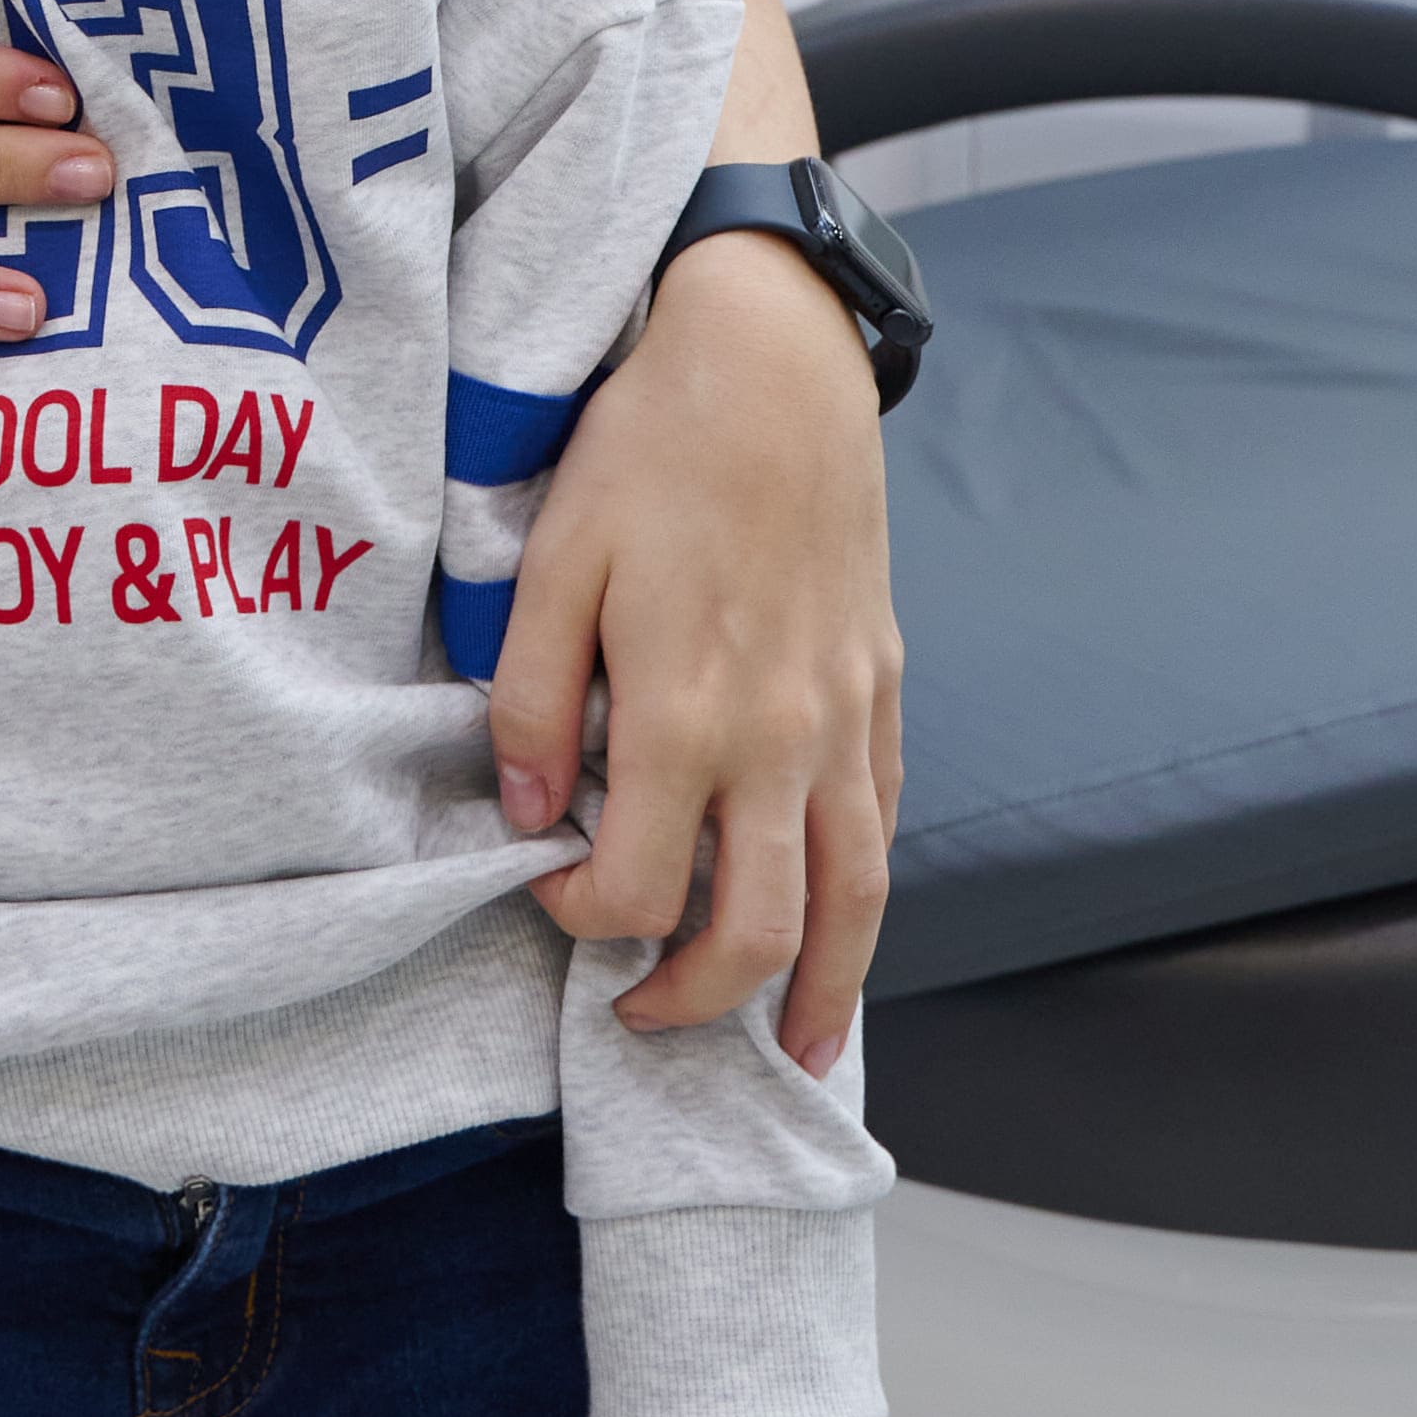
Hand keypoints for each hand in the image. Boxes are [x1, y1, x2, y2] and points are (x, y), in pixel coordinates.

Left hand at [493, 230, 899, 1073]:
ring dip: (819, 988)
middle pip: (759, 929)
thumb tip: (533, 816)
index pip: (642, 887)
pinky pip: (884, 825)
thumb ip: (534, 702)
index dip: (585, 917)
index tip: (551, 893)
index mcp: (687, 713)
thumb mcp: (553, 562)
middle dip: (699, 999)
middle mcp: (780, 739)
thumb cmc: (651, 451)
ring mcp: (845, 720)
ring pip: (852, 900)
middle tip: (642, 1018)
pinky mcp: (883, 690)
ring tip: (790, 1050)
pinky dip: (866, 899)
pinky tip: (841, 928)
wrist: (775, 367)